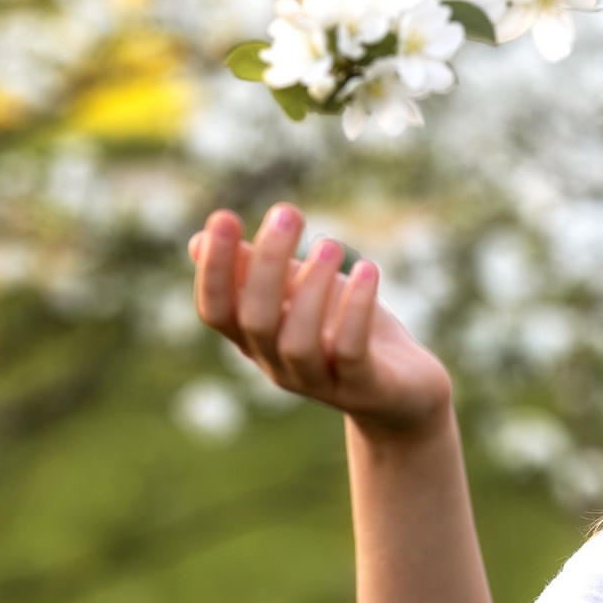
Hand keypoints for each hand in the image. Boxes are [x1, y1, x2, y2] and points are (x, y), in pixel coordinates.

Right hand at [189, 203, 452, 439]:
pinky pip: (350, 353)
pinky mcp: (363, 388)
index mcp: (255, 340)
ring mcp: (319, 382)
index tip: (224, 216)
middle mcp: (278, 364)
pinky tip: (368, 270)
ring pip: (298, 343)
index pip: (216, 311)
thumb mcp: (299, 291)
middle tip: (287, 213)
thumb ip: (255, 270)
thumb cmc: (343, 328)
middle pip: (255, 321)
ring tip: (329, 244)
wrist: (404, 389)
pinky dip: (355, 310)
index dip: (214, 270)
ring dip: (312, 289)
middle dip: (266, 264)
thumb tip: (197, 241)